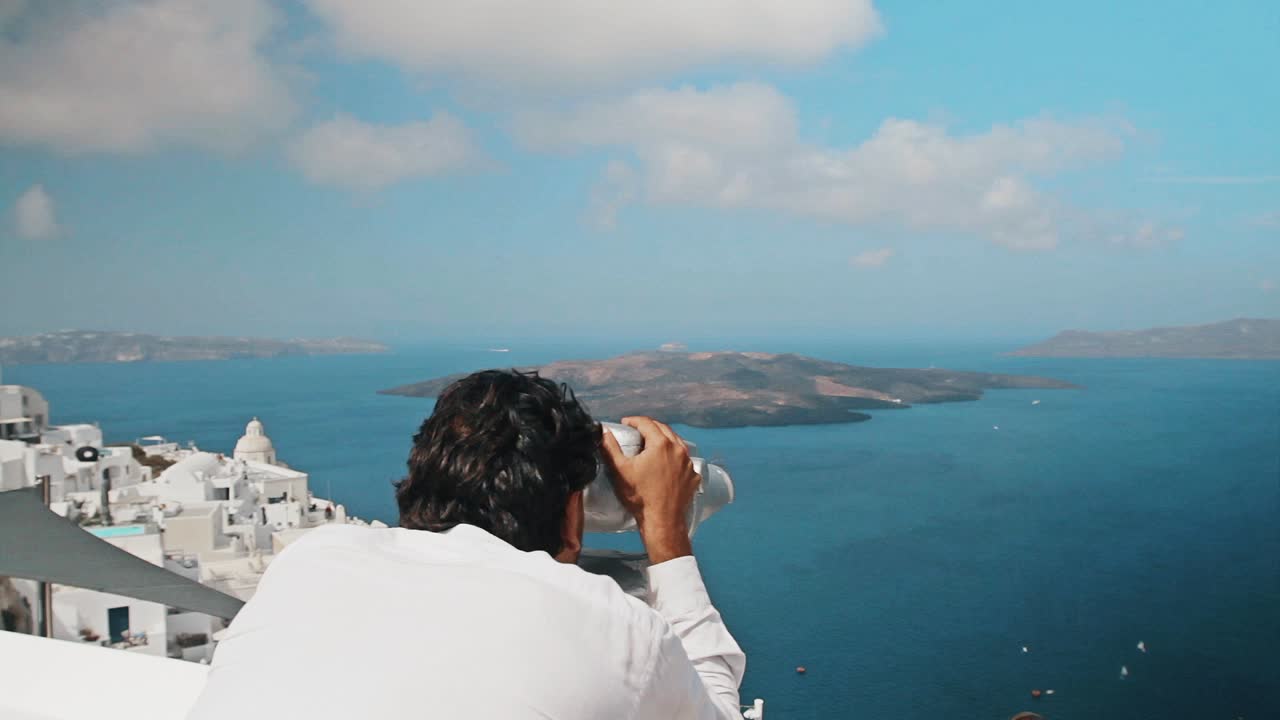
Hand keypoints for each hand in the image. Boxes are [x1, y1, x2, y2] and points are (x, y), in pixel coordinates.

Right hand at [600, 416, 699, 563]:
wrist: (662, 521)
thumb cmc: (641, 497)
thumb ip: (610, 448)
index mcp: (661, 444)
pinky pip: (684, 459)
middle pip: (663, 429)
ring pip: (676, 442)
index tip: (625, 423)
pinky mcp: (693, 476)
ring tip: (651, 445)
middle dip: (649, 427)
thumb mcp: (620, 470)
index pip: (646, 423)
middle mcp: (678, 449)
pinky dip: (675, 457)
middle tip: (637, 431)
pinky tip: (667, 463)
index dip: (633, 421)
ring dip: (663, 439)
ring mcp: (688, 463)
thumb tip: (604, 432)